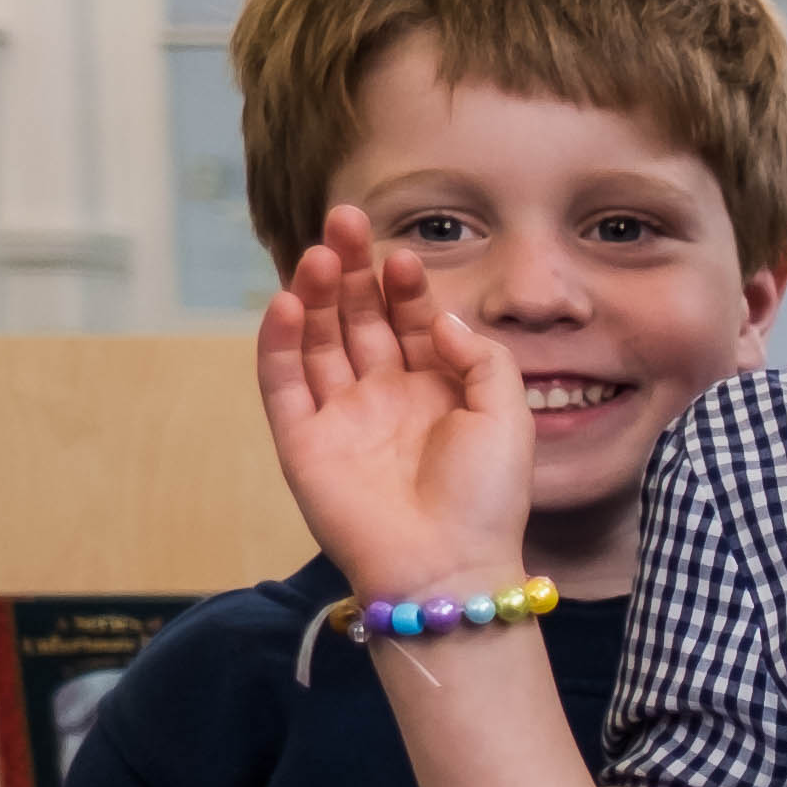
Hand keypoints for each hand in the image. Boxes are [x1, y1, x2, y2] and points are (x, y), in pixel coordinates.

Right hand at [252, 205, 534, 608]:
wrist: (448, 565)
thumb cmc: (487, 498)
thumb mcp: (507, 415)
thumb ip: (480, 357)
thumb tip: (440, 317)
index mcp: (436, 390)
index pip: (410, 320)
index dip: (404, 286)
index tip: (403, 256)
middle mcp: (384, 396)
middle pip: (359, 318)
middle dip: (351, 270)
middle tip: (343, 221)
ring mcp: (340, 416)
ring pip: (319, 340)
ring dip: (315, 294)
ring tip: (317, 252)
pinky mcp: (302, 441)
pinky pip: (283, 382)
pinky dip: (279, 342)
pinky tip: (287, 303)